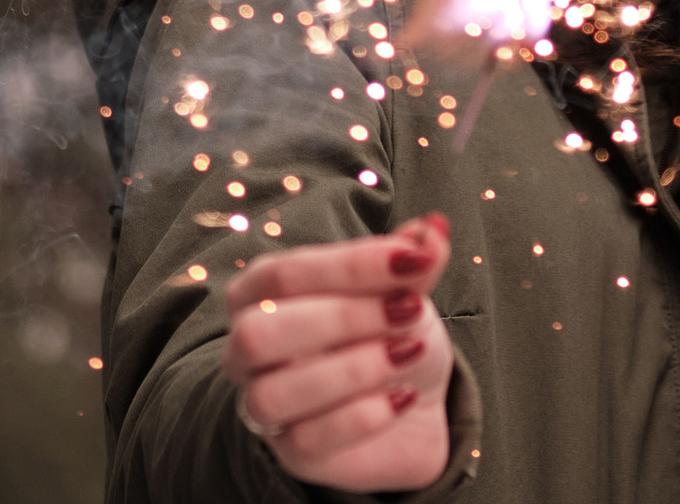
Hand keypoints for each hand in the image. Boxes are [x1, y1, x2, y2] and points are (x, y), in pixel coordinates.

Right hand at [220, 214, 454, 490]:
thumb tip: (433, 228)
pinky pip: (309, 439)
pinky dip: (364, 416)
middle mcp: (246, 348)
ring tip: (410, 350)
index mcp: (260, 292)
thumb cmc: (389, 330)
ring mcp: (263, 404)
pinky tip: (404, 397)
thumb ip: (412, 260)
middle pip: (260, 332)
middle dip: (342, 318)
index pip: (285, 273)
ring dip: (354, 368)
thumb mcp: (404, 289)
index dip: (350, 264)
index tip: (416, 259)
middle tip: (409, 309)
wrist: (411, 399)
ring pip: (276, 393)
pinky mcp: (291, 452)